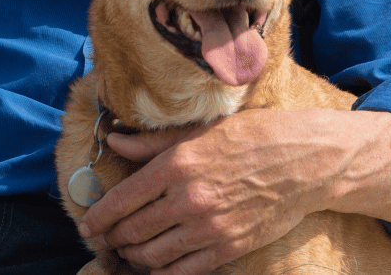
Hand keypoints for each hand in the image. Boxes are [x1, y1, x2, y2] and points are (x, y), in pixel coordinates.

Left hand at [78, 107, 390, 274]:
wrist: (302, 161)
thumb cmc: (251, 136)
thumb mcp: (202, 128)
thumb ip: (153, 140)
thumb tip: (116, 140)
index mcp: (178, 163)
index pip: (122, 199)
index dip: (99, 217)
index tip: (88, 224)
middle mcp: (188, 198)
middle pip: (132, 231)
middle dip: (112, 239)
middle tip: (105, 239)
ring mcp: (208, 228)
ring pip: (152, 257)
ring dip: (133, 258)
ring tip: (128, 252)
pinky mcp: (227, 249)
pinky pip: (181, 273)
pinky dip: (161, 273)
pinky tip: (156, 266)